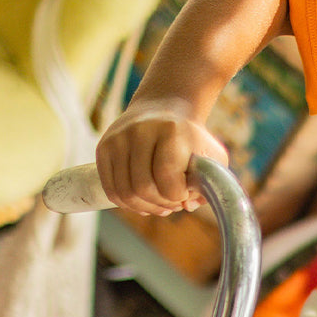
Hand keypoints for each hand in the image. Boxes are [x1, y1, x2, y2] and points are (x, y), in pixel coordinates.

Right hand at [95, 98, 228, 215]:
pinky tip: (144, 202)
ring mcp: (118, 138)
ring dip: (145, 207)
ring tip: (160, 204)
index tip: (186, 192)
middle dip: (162, 204)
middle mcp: (139, 131)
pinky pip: (111, 189)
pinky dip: (127, 204)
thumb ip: (211, 184)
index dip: (178, 195)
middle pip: (143, 189)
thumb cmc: (191, 139)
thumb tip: (188, 206)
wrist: (164, 109)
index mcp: (171, 131)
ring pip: (125, 193)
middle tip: (174, 203)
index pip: (167, 178)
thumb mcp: (212, 156)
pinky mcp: (103, 147)